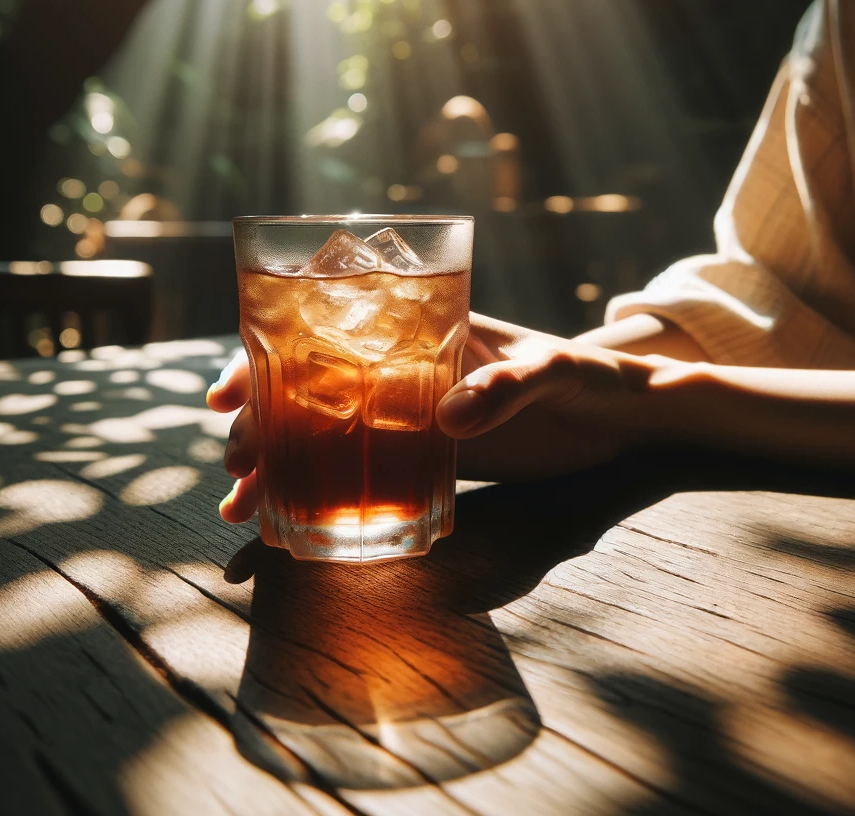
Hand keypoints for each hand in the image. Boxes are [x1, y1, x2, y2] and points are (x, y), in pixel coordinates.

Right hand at [206, 314, 658, 521]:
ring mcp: (419, 416)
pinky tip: (298, 527)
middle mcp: (410, 369)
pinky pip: (375, 475)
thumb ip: (509, 385)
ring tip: (242, 506)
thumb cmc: (592, 376)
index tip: (227, 391)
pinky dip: (333, 496)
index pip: (332, 329)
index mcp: (425, 328)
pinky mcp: (439, 459)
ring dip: (284, 465)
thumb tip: (446, 418)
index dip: (269, 354)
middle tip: (234, 464)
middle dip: (264, 421)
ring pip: (332, 435)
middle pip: (314, 387)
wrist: (627, 421)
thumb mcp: (554, 370)